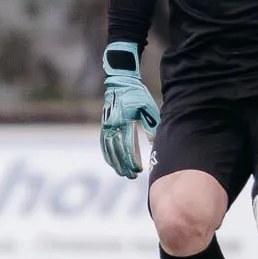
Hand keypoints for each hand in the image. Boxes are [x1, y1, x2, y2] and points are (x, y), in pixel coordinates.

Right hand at [99, 41, 159, 178]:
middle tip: (132, 176)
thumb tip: (154, 143)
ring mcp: (105, 125)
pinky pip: (103, 143)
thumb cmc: (137, 94)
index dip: (132, 160)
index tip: (138, 170)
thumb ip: (150, 125)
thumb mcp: (147, 107)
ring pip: (108, 149)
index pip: (127, 145)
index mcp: (124, 120)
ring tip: (123, 174)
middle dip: (124, 165)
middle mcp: (112, 124)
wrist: (120, 81)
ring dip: (115, 163)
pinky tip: (112, 163)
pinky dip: (107, 154)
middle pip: (116, 150)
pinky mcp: (103, 124)